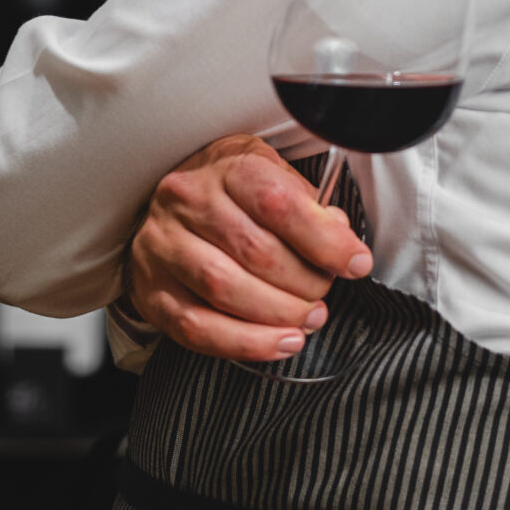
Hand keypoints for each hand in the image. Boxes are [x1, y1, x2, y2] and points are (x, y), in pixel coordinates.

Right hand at [125, 134, 373, 363]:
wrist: (166, 207)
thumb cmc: (229, 192)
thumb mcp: (269, 174)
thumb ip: (305, 203)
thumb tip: (339, 234)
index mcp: (225, 166)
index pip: (277, 202)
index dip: (324, 238)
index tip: (355, 262)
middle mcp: (187, 201)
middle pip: (255, 251)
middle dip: (303, 282)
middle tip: (324, 293)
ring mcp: (163, 247)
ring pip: (224, 289)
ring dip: (278, 314)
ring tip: (308, 318)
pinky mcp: (153, 291)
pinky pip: (198, 327)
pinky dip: (246, 343)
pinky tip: (279, 342)